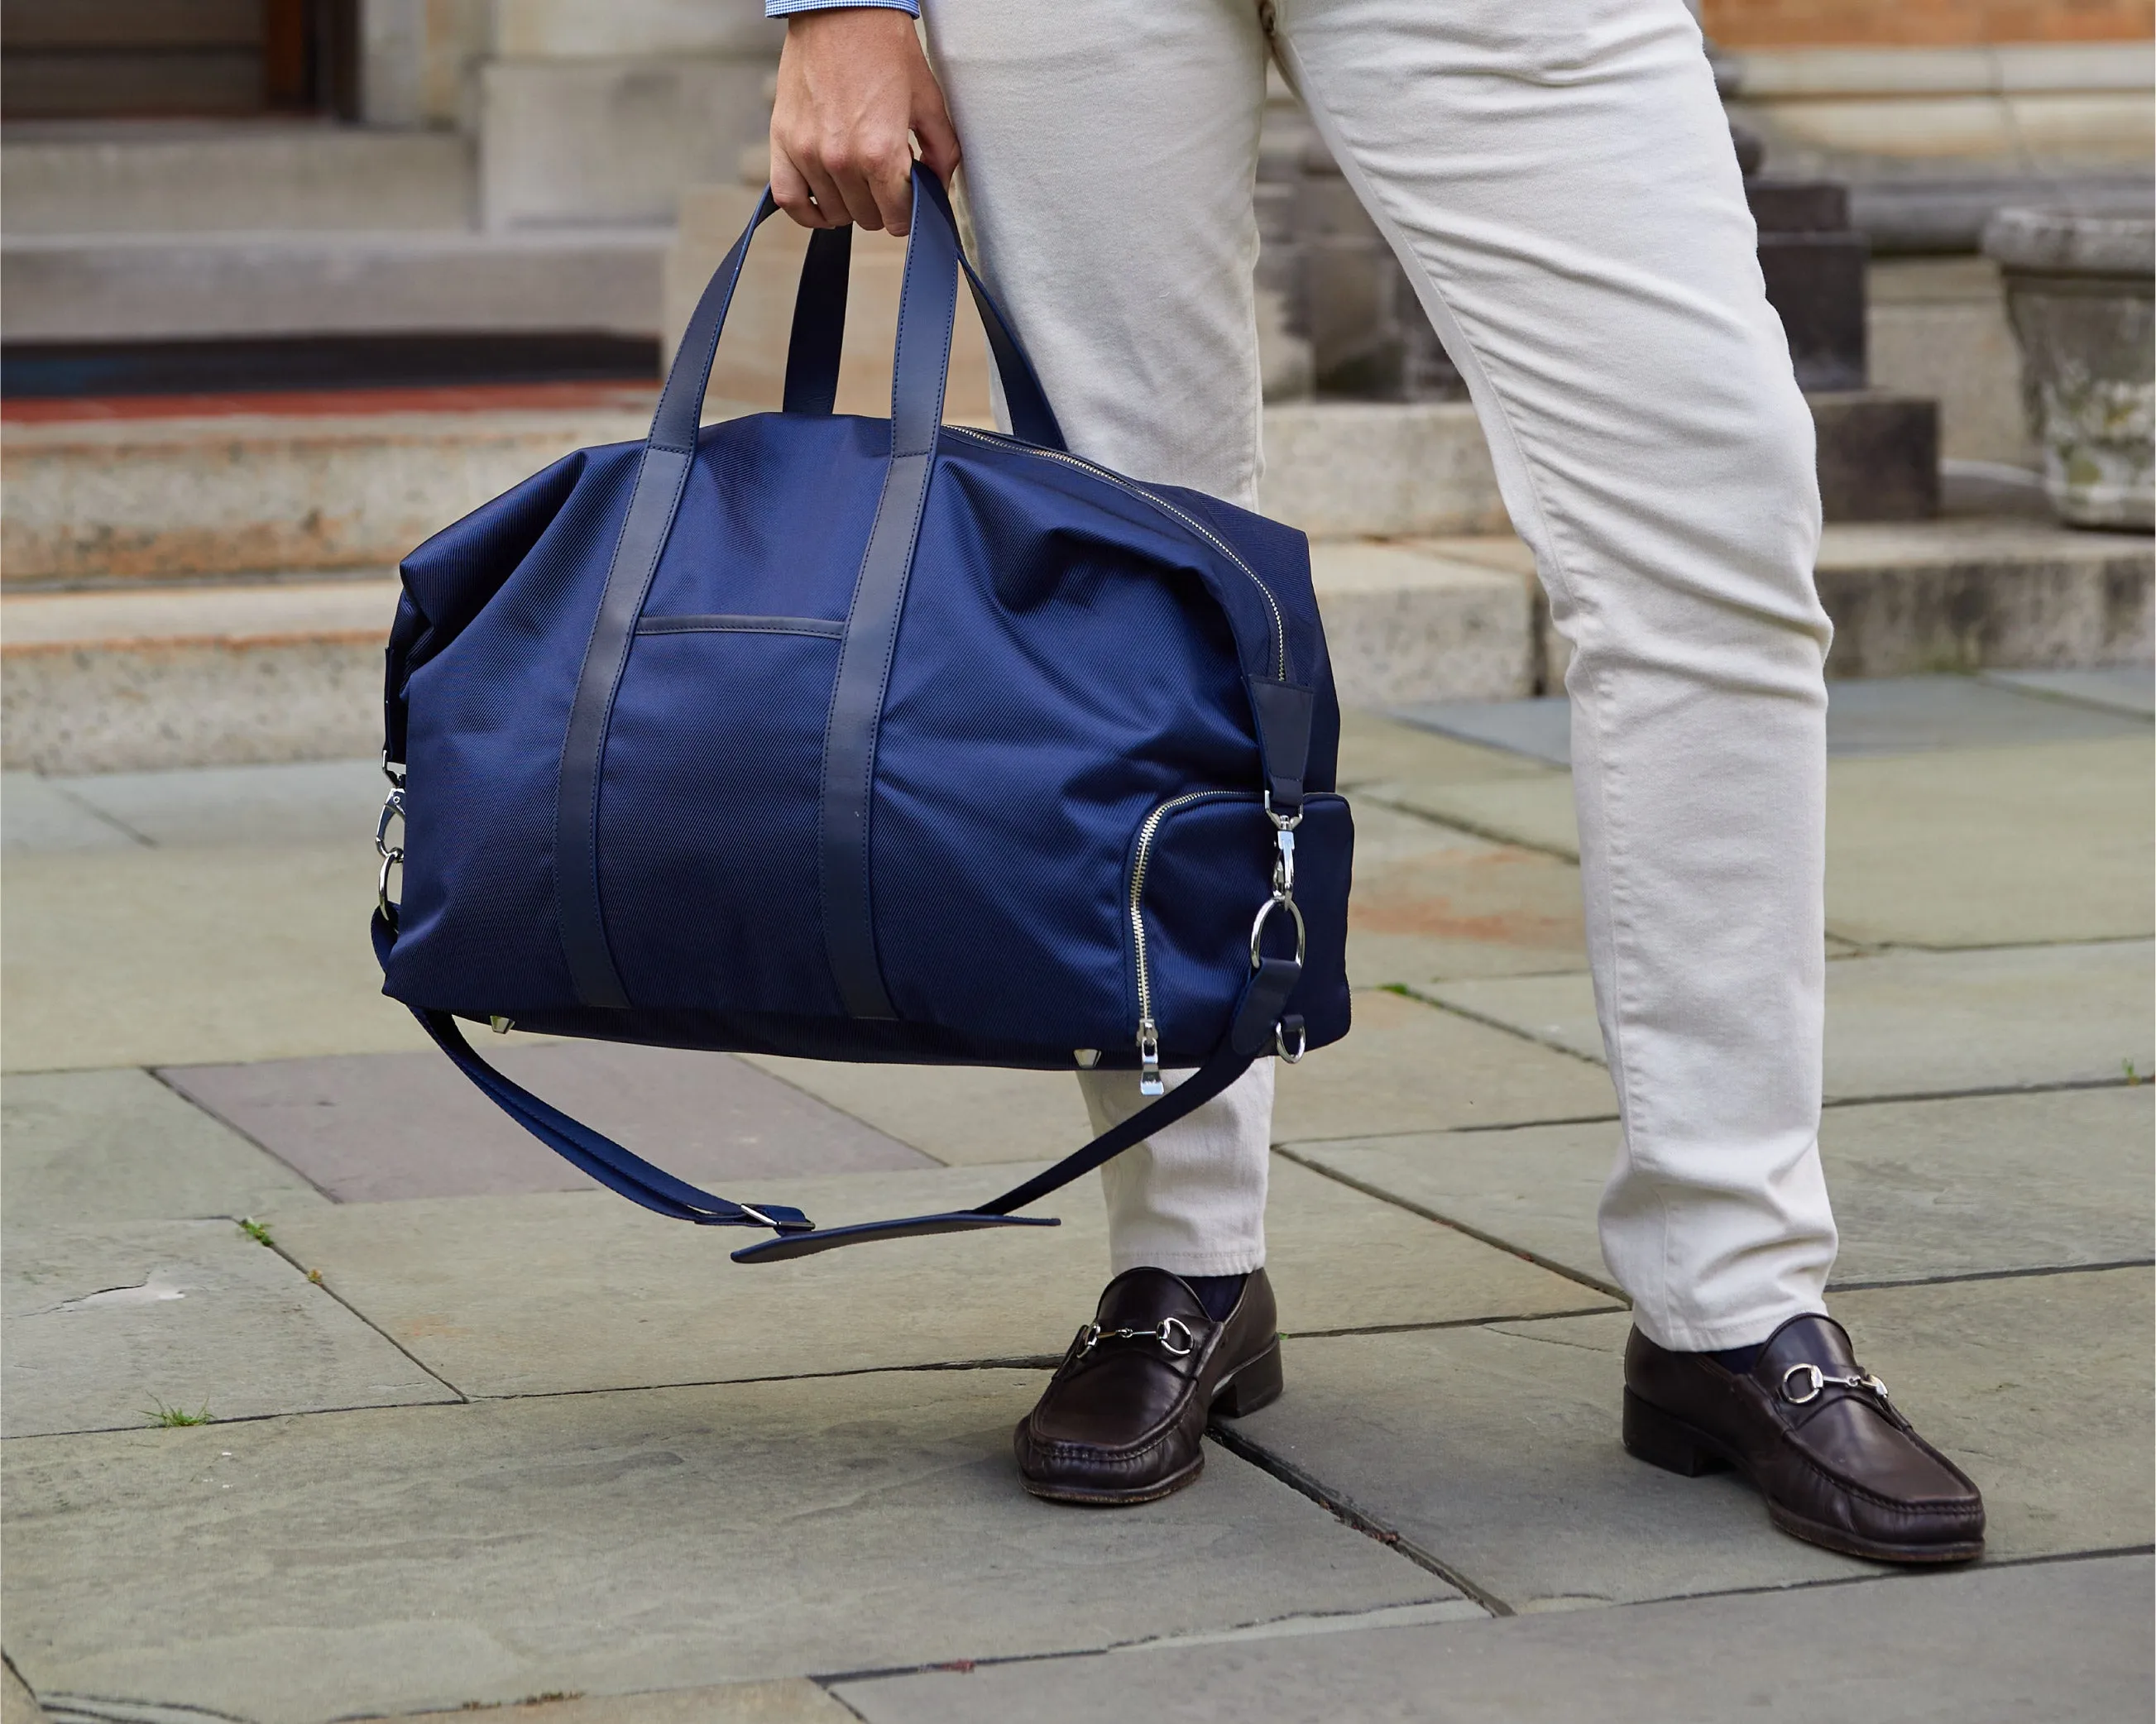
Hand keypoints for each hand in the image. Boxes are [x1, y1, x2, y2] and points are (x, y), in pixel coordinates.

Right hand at [770, 8, 960, 236]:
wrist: (842, 11)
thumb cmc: (885, 49)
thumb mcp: (929, 101)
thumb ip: (941, 153)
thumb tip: (939, 188)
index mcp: (881, 153)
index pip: (897, 218)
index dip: (909, 212)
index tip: (908, 198)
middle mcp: (841, 159)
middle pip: (867, 218)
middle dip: (882, 205)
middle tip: (885, 180)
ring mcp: (808, 153)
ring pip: (833, 213)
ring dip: (849, 204)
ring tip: (858, 180)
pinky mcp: (782, 142)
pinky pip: (789, 200)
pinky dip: (807, 210)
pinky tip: (823, 202)